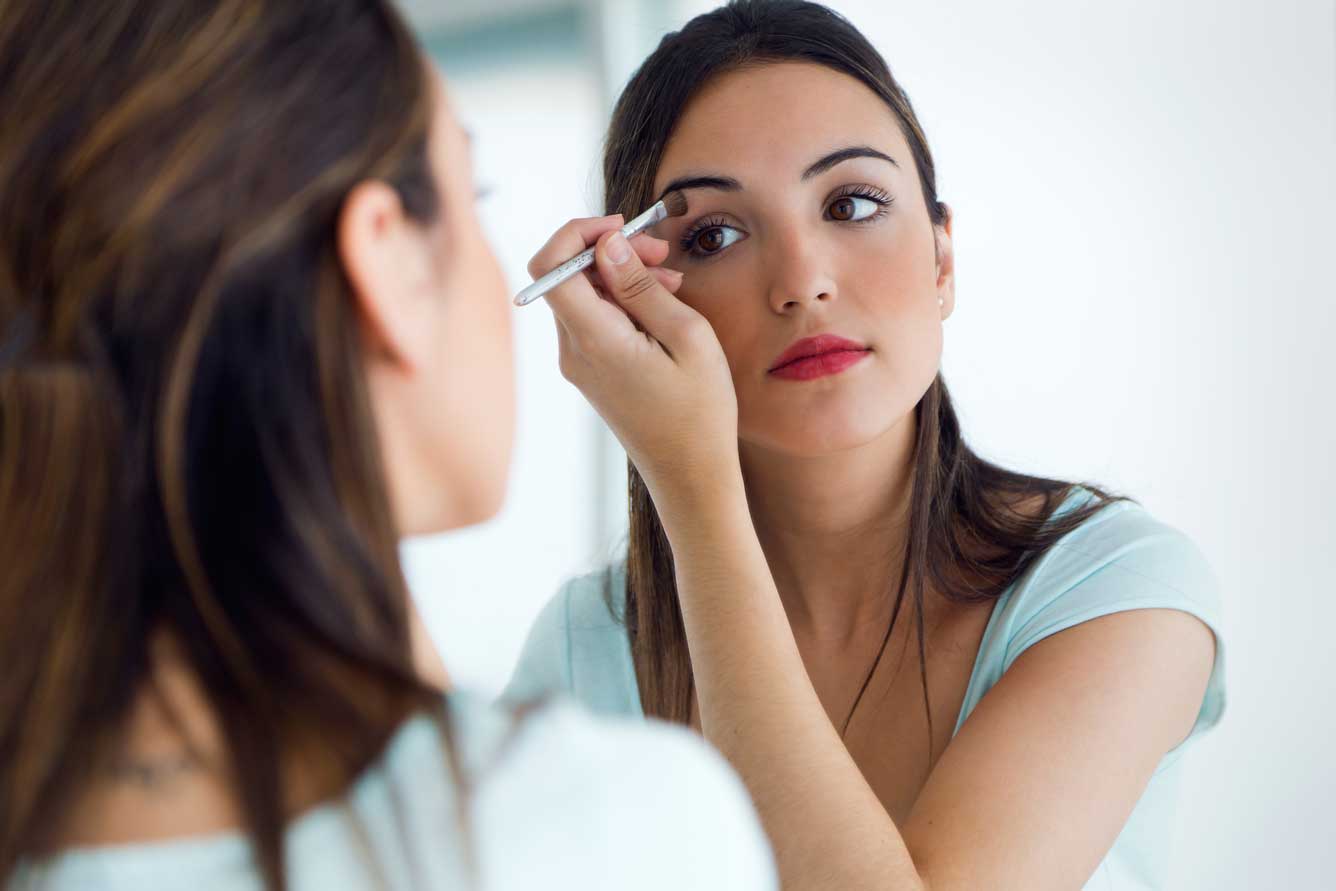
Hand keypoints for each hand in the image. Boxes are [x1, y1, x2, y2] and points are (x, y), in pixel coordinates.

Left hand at [528, 216, 739, 511]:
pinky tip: (660, 305)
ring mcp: (578, 363)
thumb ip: (642, 287)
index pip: (550, 266)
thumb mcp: (687, 336)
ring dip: (620, 275)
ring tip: (671, 278)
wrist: (690, 474)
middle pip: (567, 275)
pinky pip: (594, 319)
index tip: (621, 226)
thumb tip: (608, 245)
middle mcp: (573, 351)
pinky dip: (622, 301)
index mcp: (594, 339)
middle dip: (610, 249)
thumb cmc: (700, 410)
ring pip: (583, 295)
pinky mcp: (590, 371)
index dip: (578, 232)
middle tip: (660, 250)